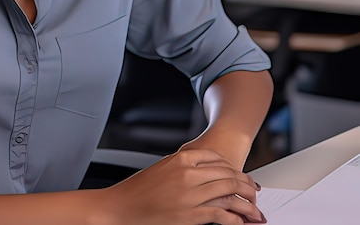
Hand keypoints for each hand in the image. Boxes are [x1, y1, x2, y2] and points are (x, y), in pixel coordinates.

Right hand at [98, 148, 266, 224]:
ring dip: (247, 204)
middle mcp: (188, 174)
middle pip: (228, 175)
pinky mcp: (191, 215)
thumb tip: (204, 172)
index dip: (235, 168)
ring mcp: (191, 194)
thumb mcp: (162, 169)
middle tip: (255, 193)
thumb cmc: (138, 190)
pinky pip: (221, 214)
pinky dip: (235, 219)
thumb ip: (183, 167)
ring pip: (229, 194)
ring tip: (256, 212)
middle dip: (247, 185)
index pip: (218, 159)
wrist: (121, 206)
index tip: (243, 177)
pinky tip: (241, 223)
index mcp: (181, 159)